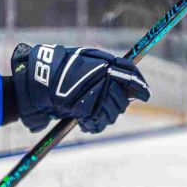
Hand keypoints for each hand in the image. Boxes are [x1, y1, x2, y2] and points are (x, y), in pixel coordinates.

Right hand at [10, 44, 149, 132]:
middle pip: (123, 98)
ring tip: (91, 116)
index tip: (145, 95)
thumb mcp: (85, 60)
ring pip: (113, 112)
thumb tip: (126, 83)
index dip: (140, 86)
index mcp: (106, 63)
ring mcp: (99, 92)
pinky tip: (84, 123)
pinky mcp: (90, 107)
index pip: (132, 74)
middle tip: (104, 108)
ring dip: (104, 117)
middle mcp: (106, 77)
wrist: (41, 78)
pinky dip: (93, 125)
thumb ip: (104, 68)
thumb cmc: (59, 68)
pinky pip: (99, 122)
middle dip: (117, 105)